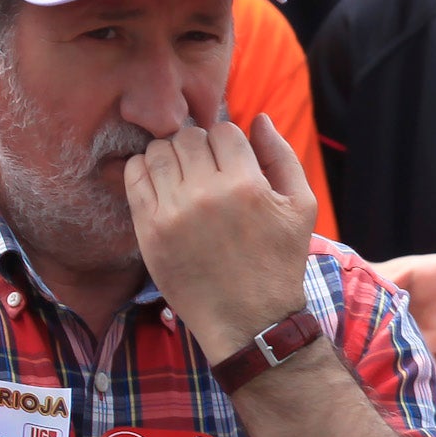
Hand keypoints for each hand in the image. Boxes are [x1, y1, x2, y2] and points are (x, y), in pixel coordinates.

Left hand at [129, 117, 316, 362]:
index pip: (224, 131)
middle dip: (198, 145)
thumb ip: (282, 156)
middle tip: (205, 167)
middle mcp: (207, 193)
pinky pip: (134, 176)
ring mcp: (173, 211)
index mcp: (247, 185)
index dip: (228, 141)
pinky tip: (162, 184)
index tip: (230, 160)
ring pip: (158, 151)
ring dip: (170, 156)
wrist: (248, 318)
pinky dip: (144, 170)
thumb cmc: (279, 261)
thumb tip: (259, 118)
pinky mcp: (149, 228)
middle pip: (188, 137)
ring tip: (183, 175)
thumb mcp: (301, 206)